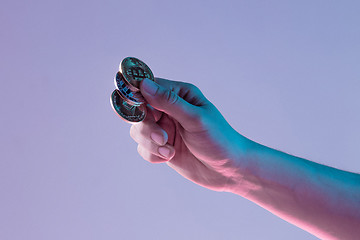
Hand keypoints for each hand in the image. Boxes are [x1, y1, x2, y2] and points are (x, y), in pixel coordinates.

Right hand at [130, 78, 250, 191]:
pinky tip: (170, 157)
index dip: (136, 95)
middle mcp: (168, 109)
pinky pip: (143, 148)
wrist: (228, 170)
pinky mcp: (161, 146)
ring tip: (170, 151)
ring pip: (138, 131)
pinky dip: (154, 154)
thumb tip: (143, 84)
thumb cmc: (219, 139)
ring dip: (150, 143)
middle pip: (138, 111)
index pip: (148, 87)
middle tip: (162, 138)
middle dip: (147, 127)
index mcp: (179, 94)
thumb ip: (169, 102)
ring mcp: (164, 128)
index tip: (132, 106)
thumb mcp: (195, 118)